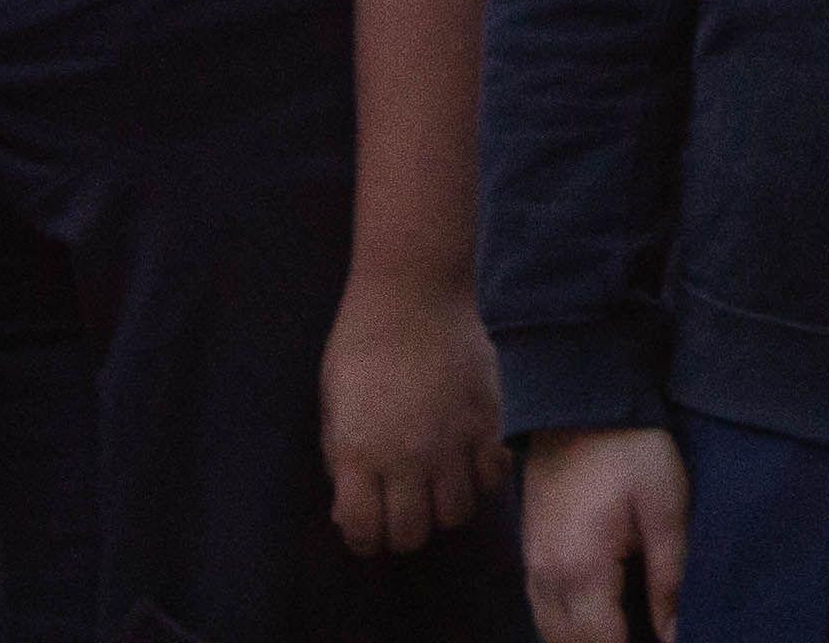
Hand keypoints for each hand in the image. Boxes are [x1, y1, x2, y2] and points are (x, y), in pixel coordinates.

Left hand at [320, 272, 508, 556]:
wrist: (414, 290)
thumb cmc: (363, 344)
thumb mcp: (335, 406)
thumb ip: (342, 461)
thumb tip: (351, 511)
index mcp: (359, 453)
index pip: (363, 532)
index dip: (364, 537)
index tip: (369, 524)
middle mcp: (406, 456)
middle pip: (411, 535)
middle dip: (402, 529)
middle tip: (404, 508)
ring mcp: (452, 441)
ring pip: (455, 514)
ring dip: (444, 506)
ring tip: (439, 484)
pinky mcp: (488, 420)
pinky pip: (493, 477)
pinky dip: (482, 478)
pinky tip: (470, 459)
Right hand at [523, 424, 690, 642]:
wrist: (579, 402)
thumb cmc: (631, 451)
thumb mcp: (666, 509)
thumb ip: (670, 579)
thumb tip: (675, 638)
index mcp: (582, 572)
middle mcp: (548, 578)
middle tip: (646, 640)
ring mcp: (533, 565)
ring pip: (551, 633)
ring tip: (622, 635)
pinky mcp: (531, 550)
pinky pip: (542, 609)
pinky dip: (565, 626)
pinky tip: (594, 620)